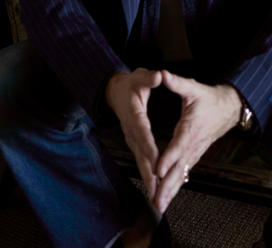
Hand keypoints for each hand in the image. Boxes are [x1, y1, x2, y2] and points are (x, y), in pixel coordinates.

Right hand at [105, 69, 164, 203]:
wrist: (114, 91)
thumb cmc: (129, 84)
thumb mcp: (139, 76)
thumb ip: (148, 78)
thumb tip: (158, 76)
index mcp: (134, 114)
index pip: (143, 133)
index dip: (150, 149)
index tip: (157, 163)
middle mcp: (131, 130)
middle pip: (141, 154)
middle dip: (149, 174)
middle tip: (157, 191)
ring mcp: (131, 138)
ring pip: (141, 161)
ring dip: (149, 179)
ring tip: (157, 197)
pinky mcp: (134, 142)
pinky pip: (142, 160)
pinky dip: (148, 175)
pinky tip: (155, 187)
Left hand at [148, 73, 243, 215]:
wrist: (229, 108)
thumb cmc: (209, 98)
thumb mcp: (194, 87)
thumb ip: (177, 83)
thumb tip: (163, 74)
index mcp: (191, 129)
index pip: (178, 146)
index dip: (168, 158)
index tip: (157, 169)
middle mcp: (193, 145)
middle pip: (178, 168)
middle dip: (166, 186)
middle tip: (157, 201)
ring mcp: (194, 153)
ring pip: (180, 175)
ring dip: (169, 191)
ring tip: (159, 205)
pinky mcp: (194, 155)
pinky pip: (183, 173)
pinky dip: (174, 186)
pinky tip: (167, 196)